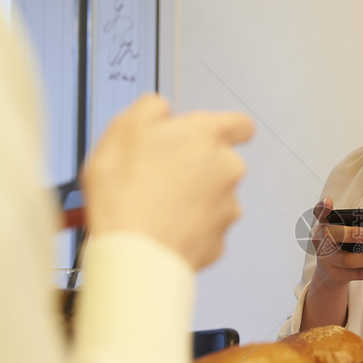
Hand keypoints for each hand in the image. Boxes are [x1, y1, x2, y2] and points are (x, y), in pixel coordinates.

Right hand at [82, 93, 253, 268]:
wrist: (134, 253)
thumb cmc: (126, 193)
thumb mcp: (123, 130)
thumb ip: (150, 108)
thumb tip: (160, 108)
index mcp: (207, 136)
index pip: (240, 124)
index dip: (223, 128)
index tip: (207, 136)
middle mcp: (228, 169)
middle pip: (220, 162)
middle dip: (195, 166)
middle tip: (158, 175)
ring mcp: (228, 207)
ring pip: (214, 196)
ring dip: (192, 198)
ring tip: (155, 206)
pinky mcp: (220, 241)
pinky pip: (205, 228)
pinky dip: (188, 228)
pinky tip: (161, 229)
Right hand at [309, 197, 362, 288]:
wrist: (329, 273)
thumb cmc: (342, 245)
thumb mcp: (344, 233)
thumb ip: (357, 227)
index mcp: (325, 224)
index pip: (319, 212)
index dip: (323, 207)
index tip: (329, 201)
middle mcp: (321, 240)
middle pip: (335, 236)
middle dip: (356, 234)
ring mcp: (326, 260)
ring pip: (348, 260)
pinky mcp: (336, 275)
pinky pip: (357, 274)